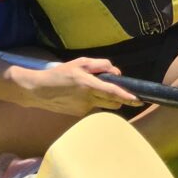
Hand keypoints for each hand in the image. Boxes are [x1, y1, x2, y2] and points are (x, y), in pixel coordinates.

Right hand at [9, 57, 141, 114]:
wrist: (38, 90)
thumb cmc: (60, 73)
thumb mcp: (80, 63)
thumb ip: (100, 65)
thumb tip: (116, 72)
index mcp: (88, 84)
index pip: (112, 92)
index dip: (127, 96)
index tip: (138, 99)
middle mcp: (88, 99)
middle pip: (113, 102)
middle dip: (119, 97)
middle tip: (115, 88)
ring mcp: (83, 109)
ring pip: (103, 105)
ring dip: (103, 98)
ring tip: (87, 89)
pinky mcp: (78, 114)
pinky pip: (92, 107)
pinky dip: (91, 101)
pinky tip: (78, 95)